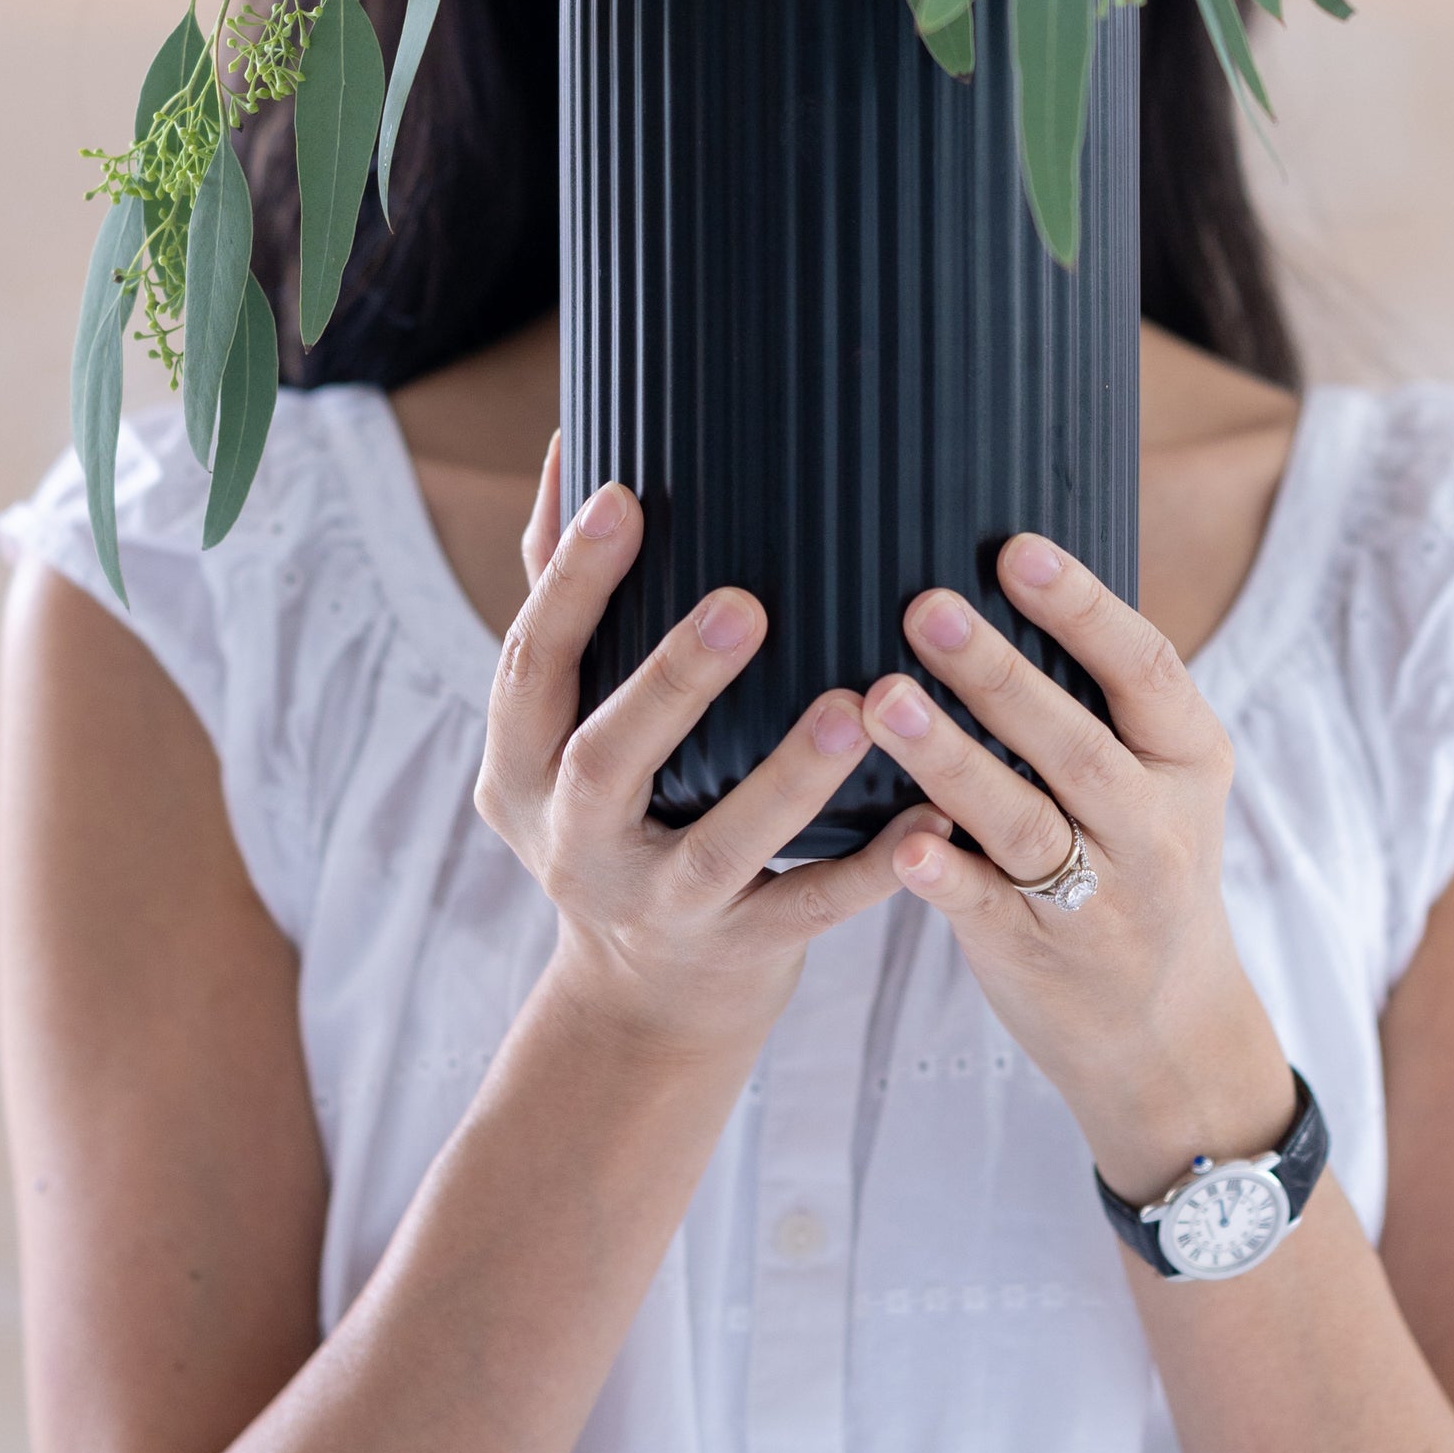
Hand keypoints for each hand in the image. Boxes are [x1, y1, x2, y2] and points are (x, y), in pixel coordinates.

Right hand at [480, 438, 919, 1062]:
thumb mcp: (560, 727)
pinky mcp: (739, 955)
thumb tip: (575, 449)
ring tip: (857, 705)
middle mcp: (575, 840)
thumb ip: (566, 598)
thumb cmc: (615, 812)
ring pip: (721, 847)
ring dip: (789, 778)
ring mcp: (657, 907)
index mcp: (522, 766)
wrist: (641, 1003)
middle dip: (673, 682)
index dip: (573, 583)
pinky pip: (811, 911)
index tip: (627, 496)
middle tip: (744, 603)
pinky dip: (872, 867)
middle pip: (609, 758)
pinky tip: (931, 812)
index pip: (532, 664)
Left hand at [863, 532, 1295, 1201]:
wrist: (1169, 1031)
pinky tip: (903, 840)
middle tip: (926, 607)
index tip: (1016, 551)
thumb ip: (1105, 702)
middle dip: (999, 674)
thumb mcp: (1162, 782)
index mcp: (1189, 761)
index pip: (1146, 669)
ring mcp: (1099, 901)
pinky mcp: (1038, 956)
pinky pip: (986, 908)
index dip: (1082, 608)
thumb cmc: (1142, 865)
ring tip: (884, 700)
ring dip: (951, 759)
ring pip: (1023, 822)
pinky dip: (946, 873)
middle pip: (1075, 743)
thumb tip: (1010, 570)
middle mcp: (1153, 828)